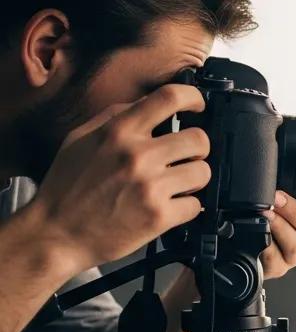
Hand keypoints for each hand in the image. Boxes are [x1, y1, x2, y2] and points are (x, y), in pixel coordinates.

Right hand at [33, 85, 210, 275]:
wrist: (55, 234)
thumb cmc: (65, 189)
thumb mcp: (80, 140)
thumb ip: (114, 118)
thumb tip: (146, 103)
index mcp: (118, 132)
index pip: (169, 97)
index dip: (193, 98)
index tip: (197, 106)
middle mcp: (137, 155)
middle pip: (199, 139)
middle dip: (196, 149)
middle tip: (186, 157)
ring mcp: (150, 186)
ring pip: (202, 172)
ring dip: (193, 179)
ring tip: (175, 185)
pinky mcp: (159, 216)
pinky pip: (195, 205)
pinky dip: (185, 208)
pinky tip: (167, 207)